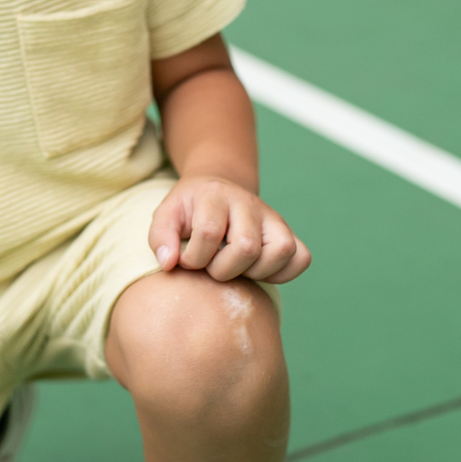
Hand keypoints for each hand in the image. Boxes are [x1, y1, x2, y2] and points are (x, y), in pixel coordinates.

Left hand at [150, 176, 310, 284]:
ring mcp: (273, 218)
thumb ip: (159, 238)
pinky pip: (301, 258)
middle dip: (223, 269)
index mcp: (215, 196)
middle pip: (246, 247)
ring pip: (281, 250)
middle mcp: (249, 204)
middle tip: (212, 265)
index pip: (209, 234)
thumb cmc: (189, 209)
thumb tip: (169, 263)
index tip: (186, 260)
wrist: (217, 188)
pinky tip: (257, 270)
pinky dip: (282, 273)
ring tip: (235, 268)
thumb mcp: (165, 216)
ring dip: (255, 271)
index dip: (193, 258)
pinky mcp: (287, 233)